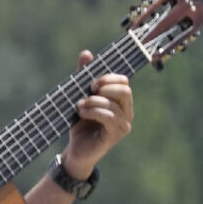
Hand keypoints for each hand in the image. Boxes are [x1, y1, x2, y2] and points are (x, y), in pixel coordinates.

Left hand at [62, 51, 133, 175]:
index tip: (92, 81)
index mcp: (121, 103)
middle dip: (105, 86)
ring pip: (114, 103)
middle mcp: (126, 114)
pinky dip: (93, 111)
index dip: (109, 77)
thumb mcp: (81, 96)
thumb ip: (84, 76)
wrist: (76, 150)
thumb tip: (87, 53)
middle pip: (125, 90)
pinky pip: (108, 116)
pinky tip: (82, 112)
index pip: (124, 82)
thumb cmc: (80, 123)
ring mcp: (123, 126)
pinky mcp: (115, 136)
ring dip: (93, 100)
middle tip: (89, 90)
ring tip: (79, 105)